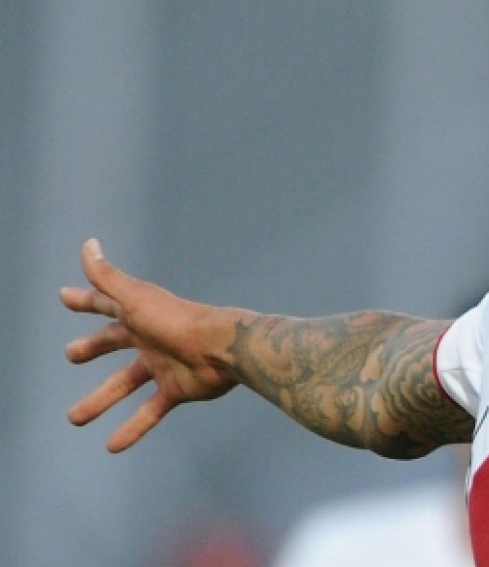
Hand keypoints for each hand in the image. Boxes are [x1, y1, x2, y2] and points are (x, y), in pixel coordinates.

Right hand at [61, 239, 238, 452]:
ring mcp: (163, 364)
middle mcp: (150, 337)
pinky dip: (133, 428)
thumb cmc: (177, 320)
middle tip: (71, 355)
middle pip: (114, 342)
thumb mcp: (135, 299)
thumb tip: (88, 244)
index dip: (85, 300)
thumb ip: (107, 277)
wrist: (222, 349)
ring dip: (100, 400)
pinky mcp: (177, 389)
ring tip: (75, 418)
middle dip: (93, 347)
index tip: (65, 297)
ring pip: (125, 384)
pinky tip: (112, 446)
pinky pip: (151, 411)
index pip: (105, 303)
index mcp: (139, 314)